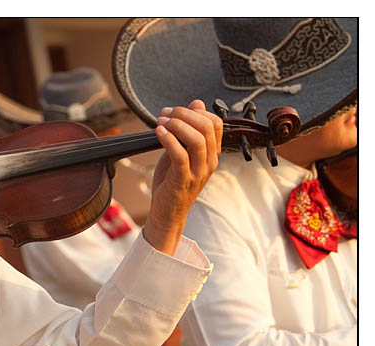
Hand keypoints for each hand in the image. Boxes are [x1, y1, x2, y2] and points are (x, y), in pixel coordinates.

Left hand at [142, 100, 222, 254]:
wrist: (167, 213)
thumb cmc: (172, 182)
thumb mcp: (180, 151)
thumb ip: (187, 130)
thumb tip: (197, 103)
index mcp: (212, 154)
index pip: (216, 123)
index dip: (196, 111)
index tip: (173, 111)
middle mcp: (209, 162)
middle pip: (207, 127)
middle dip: (184, 114)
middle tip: (165, 114)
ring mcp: (198, 172)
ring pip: (197, 139)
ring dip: (177, 125)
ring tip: (161, 122)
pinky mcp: (183, 180)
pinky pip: (180, 155)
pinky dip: (169, 140)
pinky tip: (158, 132)